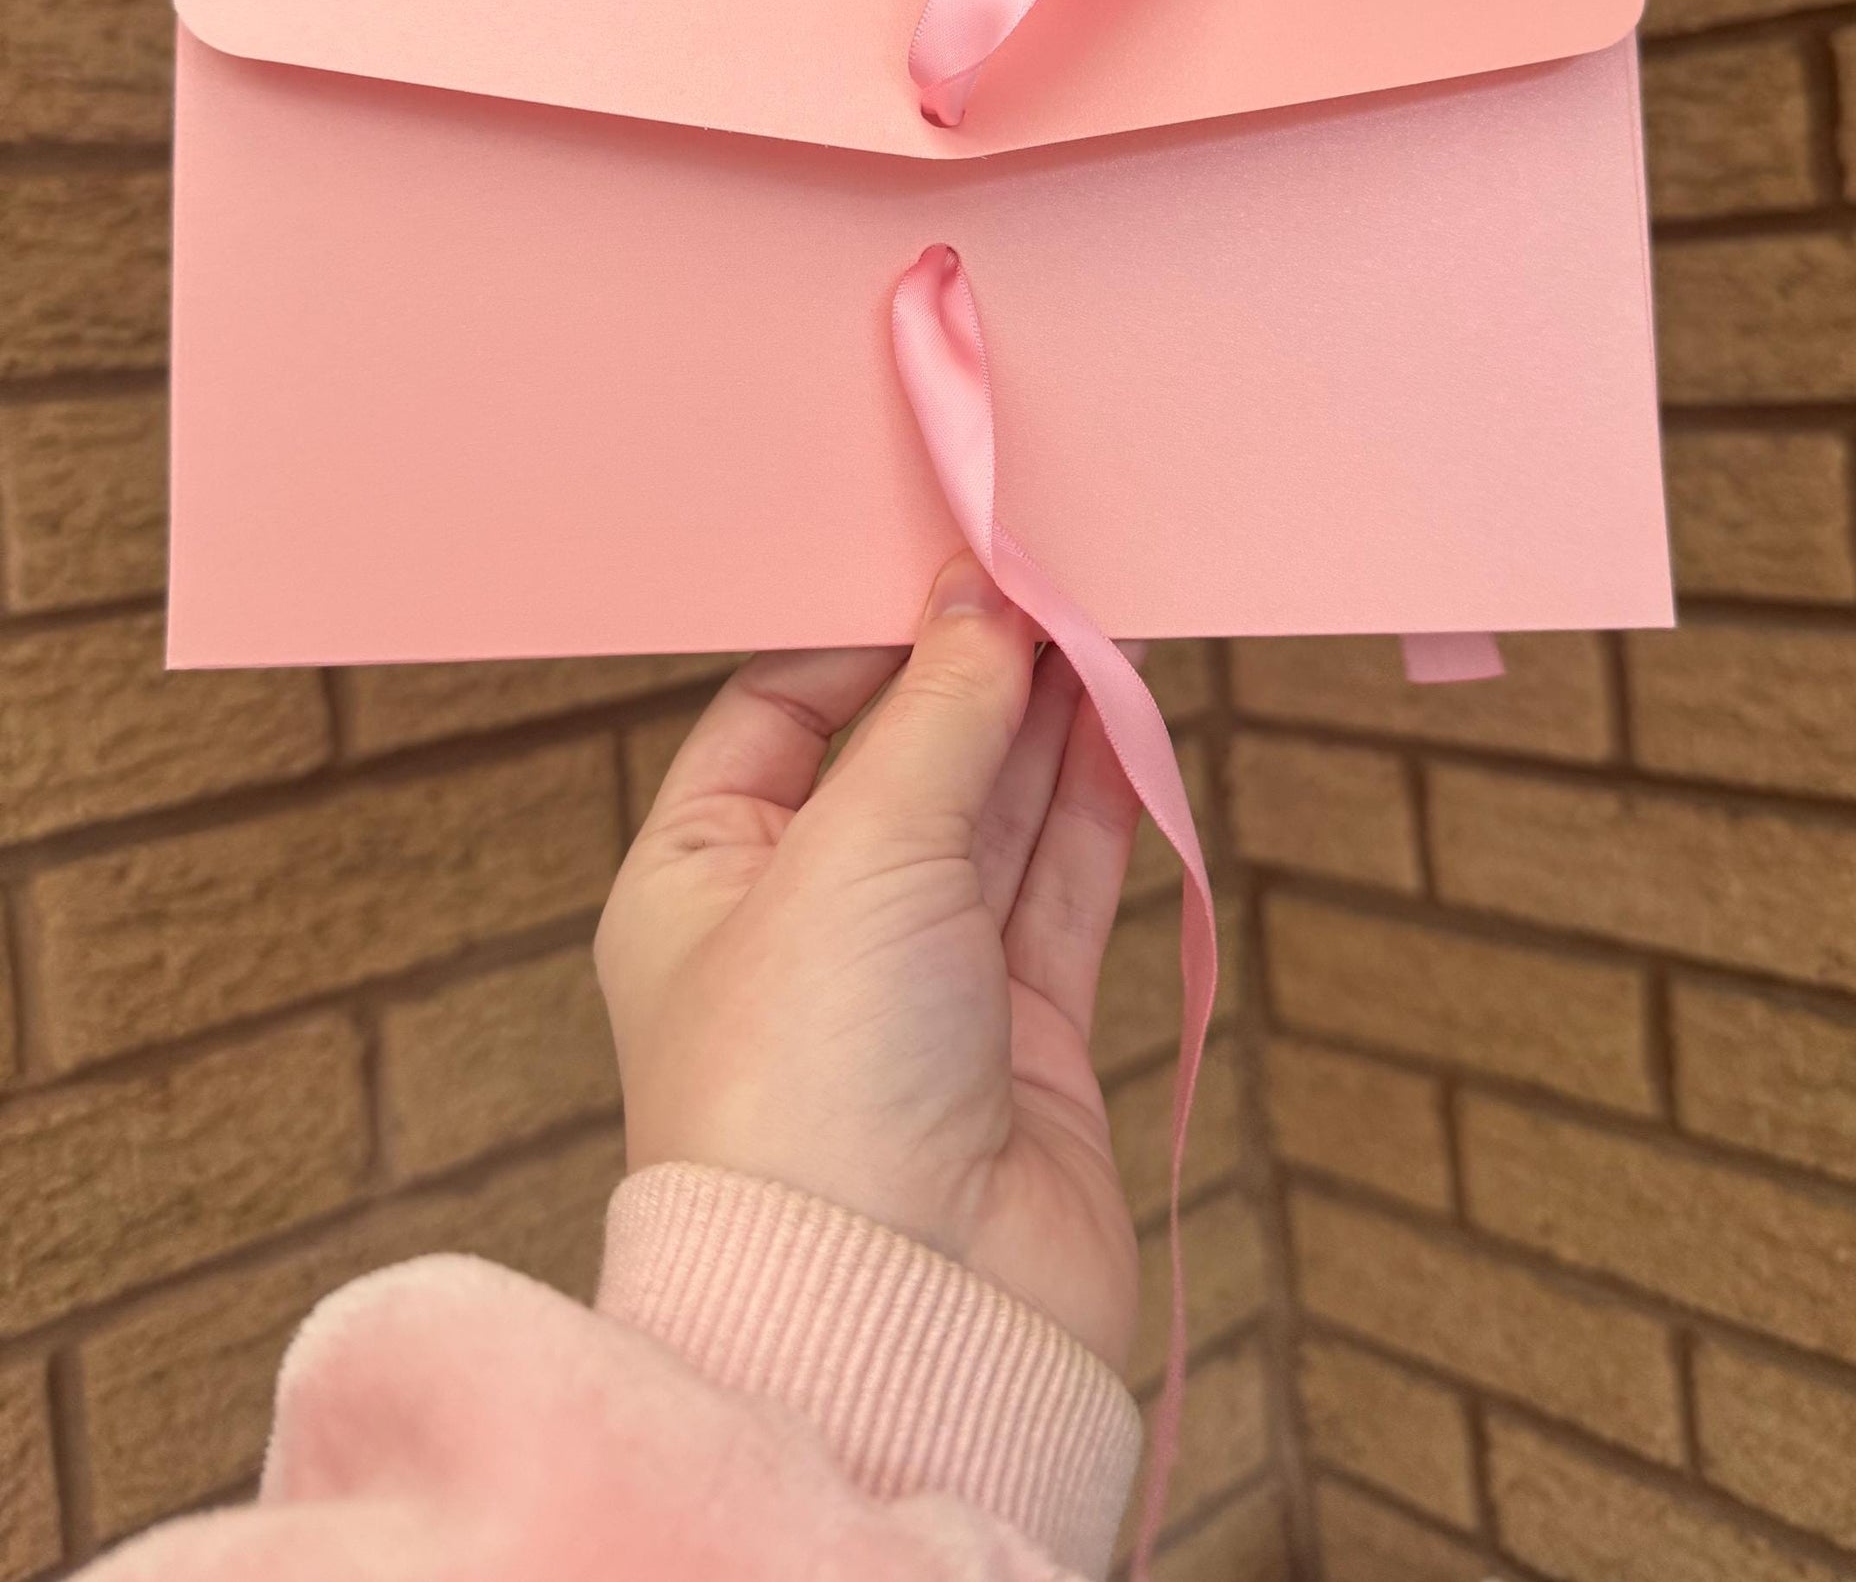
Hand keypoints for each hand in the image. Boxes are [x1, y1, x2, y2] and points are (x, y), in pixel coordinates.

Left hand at [593, 553, 1144, 1372]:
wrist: (901, 1321)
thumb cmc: (810, 1086)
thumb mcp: (859, 851)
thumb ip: (937, 716)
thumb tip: (984, 598)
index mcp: (700, 880)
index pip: (777, 711)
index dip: (864, 632)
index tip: (952, 561)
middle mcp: (804, 928)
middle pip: (900, 756)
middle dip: (975, 670)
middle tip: (1055, 574)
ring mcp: (916, 987)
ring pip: (993, 818)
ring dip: (1048, 724)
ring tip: (1108, 619)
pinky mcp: (1019, 1042)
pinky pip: (1061, 892)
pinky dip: (1096, 805)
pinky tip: (1128, 721)